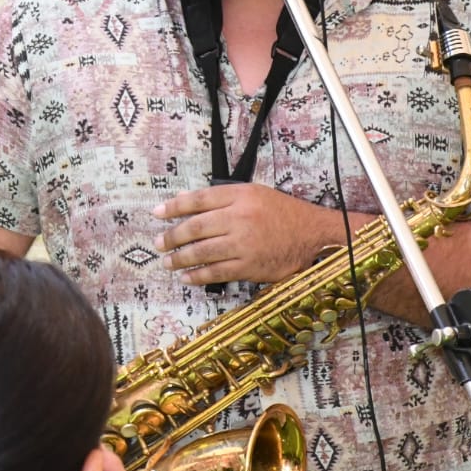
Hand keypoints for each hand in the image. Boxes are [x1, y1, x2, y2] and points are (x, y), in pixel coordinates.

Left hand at [153, 182, 339, 284]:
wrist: (314, 233)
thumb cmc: (281, 211)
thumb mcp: (253, 193)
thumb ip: (218, 197)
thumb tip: (183, 199)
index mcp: (240, 196)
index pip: (198, 200)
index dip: (173, 207)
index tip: (156, 213)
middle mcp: (241, 218)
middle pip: (195, 227)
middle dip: (172, 237)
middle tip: (158, 243)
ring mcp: (245, 244)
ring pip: (202, 252)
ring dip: (180, 258)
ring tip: (167, 261)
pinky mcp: (251, 266)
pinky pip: (217, 272)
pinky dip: (198, 276)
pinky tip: (187, 277)